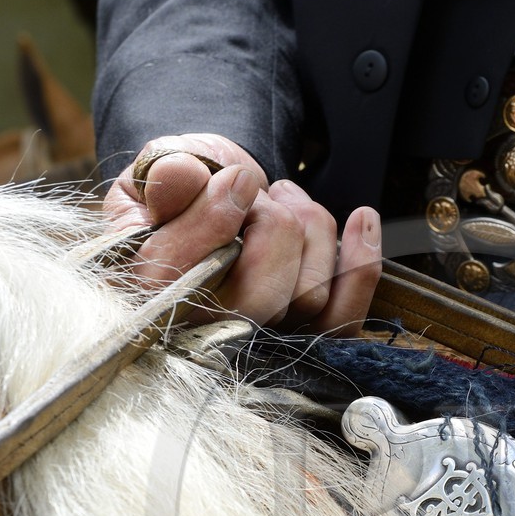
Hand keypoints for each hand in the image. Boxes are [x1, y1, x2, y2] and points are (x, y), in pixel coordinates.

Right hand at [102, 132, 382, 333]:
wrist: (208, 204)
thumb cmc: (177, 196)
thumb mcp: (152, 176)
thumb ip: (163, 176)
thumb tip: (183, 175)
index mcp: (151, 298)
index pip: (187, 275)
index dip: (218, 216)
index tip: (236, 180)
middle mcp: (204, 334)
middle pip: (261, 299)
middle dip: (275, 224)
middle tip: (260, 190)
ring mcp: (261, 340)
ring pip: (310, 297)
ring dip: (311, 226)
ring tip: (284, 197)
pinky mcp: (306, 336)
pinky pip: (346, 318)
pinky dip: (362, 264)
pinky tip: (362, 219)